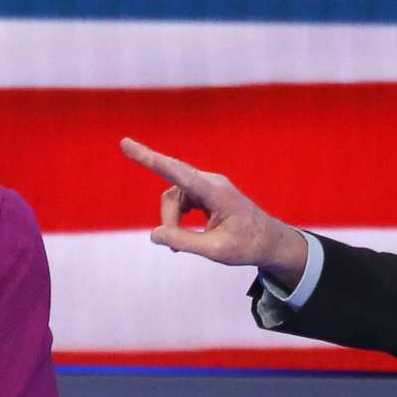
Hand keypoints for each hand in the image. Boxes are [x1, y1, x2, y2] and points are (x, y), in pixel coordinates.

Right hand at [120, 137, 312, 276]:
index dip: (150, 159)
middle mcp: (210, 183)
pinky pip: (181, 200)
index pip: (177, 173)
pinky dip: (176, 219)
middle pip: (172, 189)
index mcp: (215, 192)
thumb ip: (183, 242)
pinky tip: (180, 239)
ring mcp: (208, 186)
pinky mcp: (206, 193)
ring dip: (172, 222)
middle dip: (165, 213)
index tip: (126, 145)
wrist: (270, 241)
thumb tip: (154, 235)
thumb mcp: (215, 250)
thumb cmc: (247, 246)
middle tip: (160, 227)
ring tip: (179, 246)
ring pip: (174, 197)